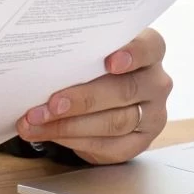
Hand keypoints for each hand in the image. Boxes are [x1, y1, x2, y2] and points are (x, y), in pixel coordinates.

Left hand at [15, 28, 170, 164]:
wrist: (103, 98)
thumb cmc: (95, 67)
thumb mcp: (92, 53)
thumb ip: (82, 52)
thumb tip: (45, 62)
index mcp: (150, 51)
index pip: (150, 47)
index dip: (133, 54)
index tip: (110, 62)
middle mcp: (156, 82)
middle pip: (125, 90)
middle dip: (84, 99)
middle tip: (52, 104)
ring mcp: (152, 115)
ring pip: (115, 122)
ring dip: (70, 125)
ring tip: (38, 122)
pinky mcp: (140, 141)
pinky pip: (109, 146)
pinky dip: (75, 141)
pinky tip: (51, 134)